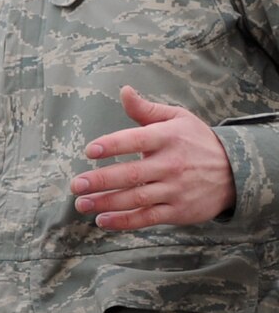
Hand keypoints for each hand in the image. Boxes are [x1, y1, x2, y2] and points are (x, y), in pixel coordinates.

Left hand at [71, 86, 235, 228]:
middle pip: (132, 174)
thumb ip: (146, 110)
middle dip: (101, 180)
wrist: (237, 171)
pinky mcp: (179, 211)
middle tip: (76, 184)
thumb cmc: (197, 141)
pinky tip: (103, 220)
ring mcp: (176, 190)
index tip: (90, 151)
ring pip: (136, 198)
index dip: (113, 145)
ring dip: (106, 202)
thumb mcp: (178, 119)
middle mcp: (172, 165)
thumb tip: (124, 91)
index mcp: (169, 138)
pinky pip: (148, 218)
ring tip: (81, 203)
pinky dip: (125, 221)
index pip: (137, 140)